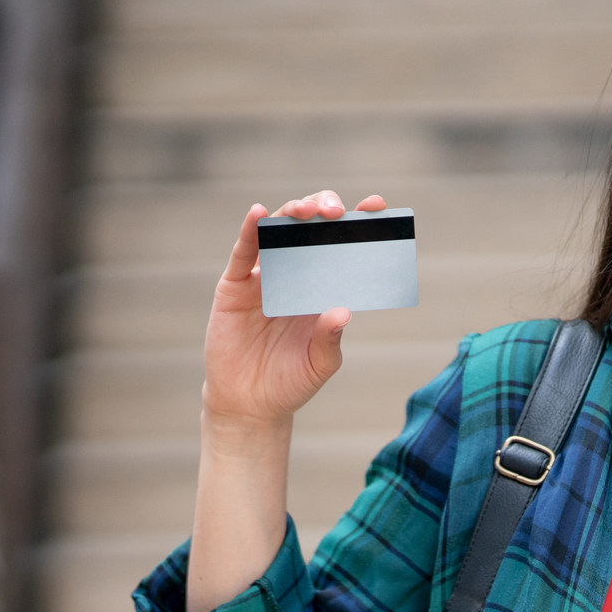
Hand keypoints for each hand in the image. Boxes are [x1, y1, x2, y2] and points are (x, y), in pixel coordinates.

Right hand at [202, 189, 386, 427]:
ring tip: (307, 210)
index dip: (358, 222)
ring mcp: (264, 276)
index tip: (377, 207)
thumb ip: (330, 338)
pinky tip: (258, 214)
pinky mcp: (235, 285)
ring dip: (292, 212)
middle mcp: (295, 274)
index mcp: (321, 287)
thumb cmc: (290, 382)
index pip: (342, 246)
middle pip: (310, 227)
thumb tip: (342, 312)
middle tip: (337, 213)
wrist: (250, 405)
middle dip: (324, 209)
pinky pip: (243, 252)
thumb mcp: (319, 364)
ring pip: (278, 230)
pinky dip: (249, 229)